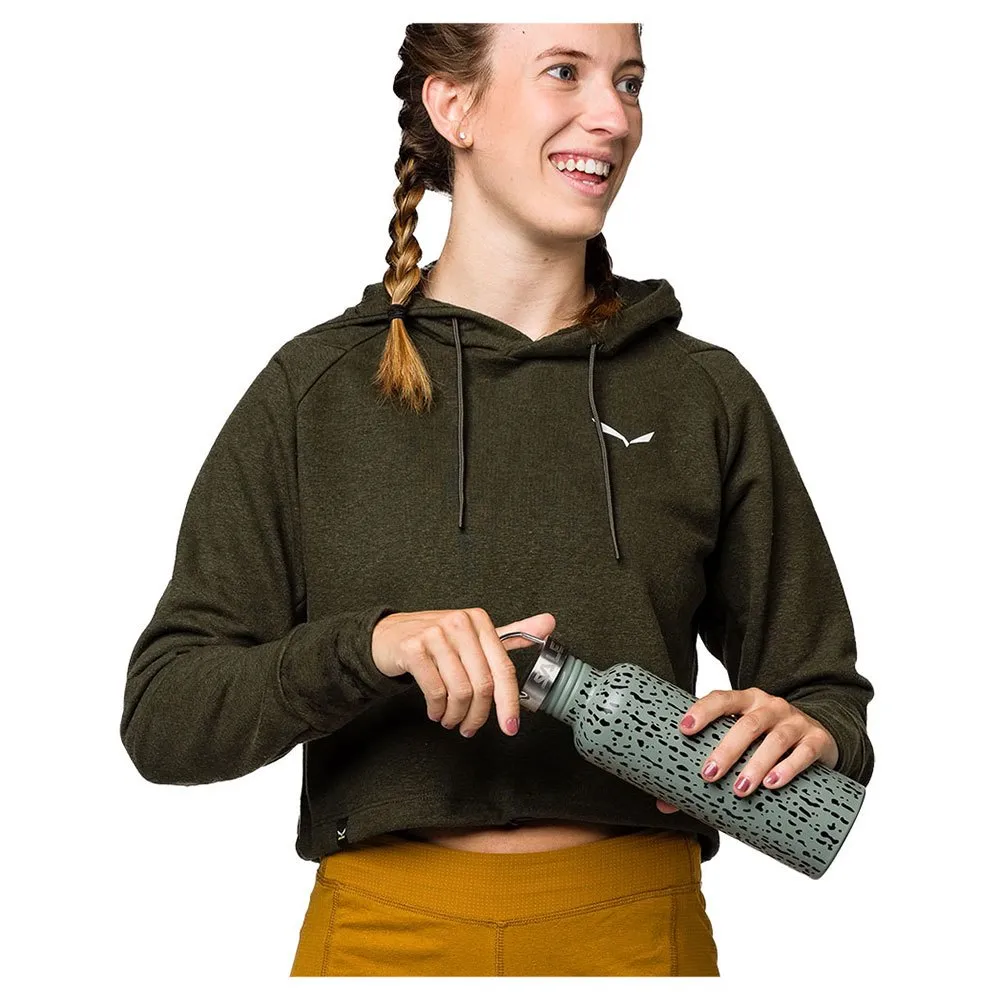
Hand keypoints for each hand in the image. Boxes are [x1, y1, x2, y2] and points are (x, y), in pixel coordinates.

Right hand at [372, 608, 555, 737]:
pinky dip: (437, 709)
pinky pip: (435, 690)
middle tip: (469, 727)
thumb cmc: (437, 639)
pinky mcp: (413, 648)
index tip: (511, 727)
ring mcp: (435, 634)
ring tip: (450, 719)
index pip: (503, 669)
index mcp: (479, 622)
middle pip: (482, 685)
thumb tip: (549, 623)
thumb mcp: (475, 635)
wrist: (389, 635)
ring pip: (459, 691)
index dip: (509, 703)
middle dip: (478, 715)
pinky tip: (435, 710)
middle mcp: (460, 623)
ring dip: (455, 715)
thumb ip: (513, 634)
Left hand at [654, 687, 839, 813]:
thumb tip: (662, 804)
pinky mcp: (817, 740)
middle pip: (747, 724)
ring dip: (756, 764)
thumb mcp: (741, 745)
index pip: (721, 698)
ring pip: (775, 739)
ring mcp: (795, 722)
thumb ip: (707, 768)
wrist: (819, 736)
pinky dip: (788, 768)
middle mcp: (770, 706)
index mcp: (746, 701)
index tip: (684, 729)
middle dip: (726, 749)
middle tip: (709, 774)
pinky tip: (773, 784)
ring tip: (740, 789)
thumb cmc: (766, 740)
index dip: (702, 711)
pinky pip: (803, 752)